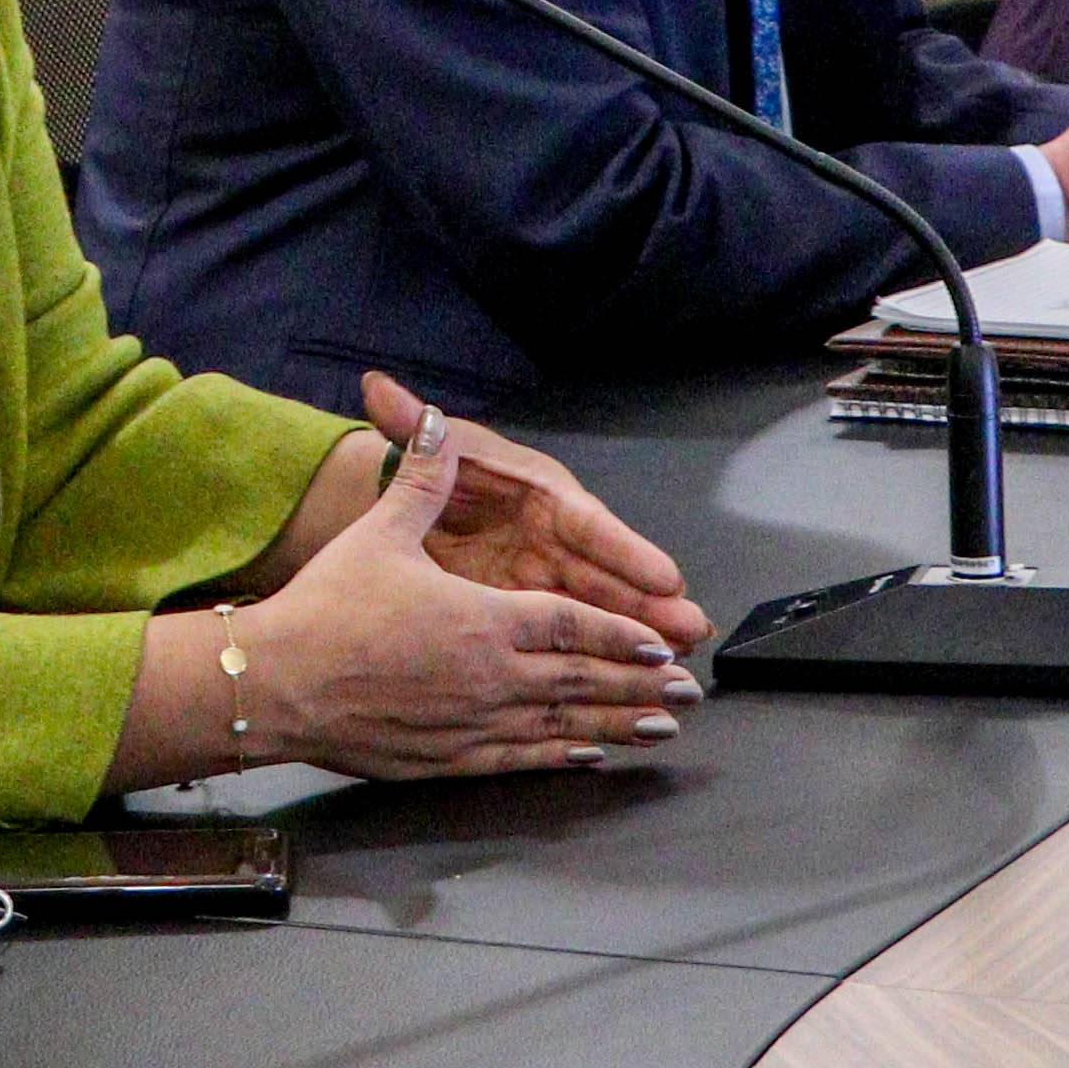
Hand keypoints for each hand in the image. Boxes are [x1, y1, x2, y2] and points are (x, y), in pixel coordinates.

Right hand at [249, 413, 699, 778]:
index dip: (621, 631)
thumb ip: (420, 476)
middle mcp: (489, 676)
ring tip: (660, 727)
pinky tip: (587, 756)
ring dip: (615, 724)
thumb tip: (437, 422)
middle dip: (639, 683)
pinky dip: (560, 756)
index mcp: (482, 619)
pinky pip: (518, 759)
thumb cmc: (327, 606)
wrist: (275, 682)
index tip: (661, 639)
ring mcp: (471, 723)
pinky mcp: (446, 758)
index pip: (571, 624)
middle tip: (688, 691)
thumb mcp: (380, 530)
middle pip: (581, 678)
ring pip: (561, 725)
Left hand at [358, 372, 714, 653]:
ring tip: (680, 657)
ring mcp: (553, 573)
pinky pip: (579, 631)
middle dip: (649, 600)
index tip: (664, 575)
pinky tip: (635, 679)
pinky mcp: (540, 606)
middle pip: (608, 571)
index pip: (587, 522)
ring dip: (640, 630)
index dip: (625, 550)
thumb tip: (378, 388)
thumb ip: (409, 426)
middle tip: (690, 627)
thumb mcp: (425, 450)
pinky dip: (606, 652)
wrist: (422, 509)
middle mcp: (557, 534)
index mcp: (540, 493)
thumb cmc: (436, 474)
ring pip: (602, 606)